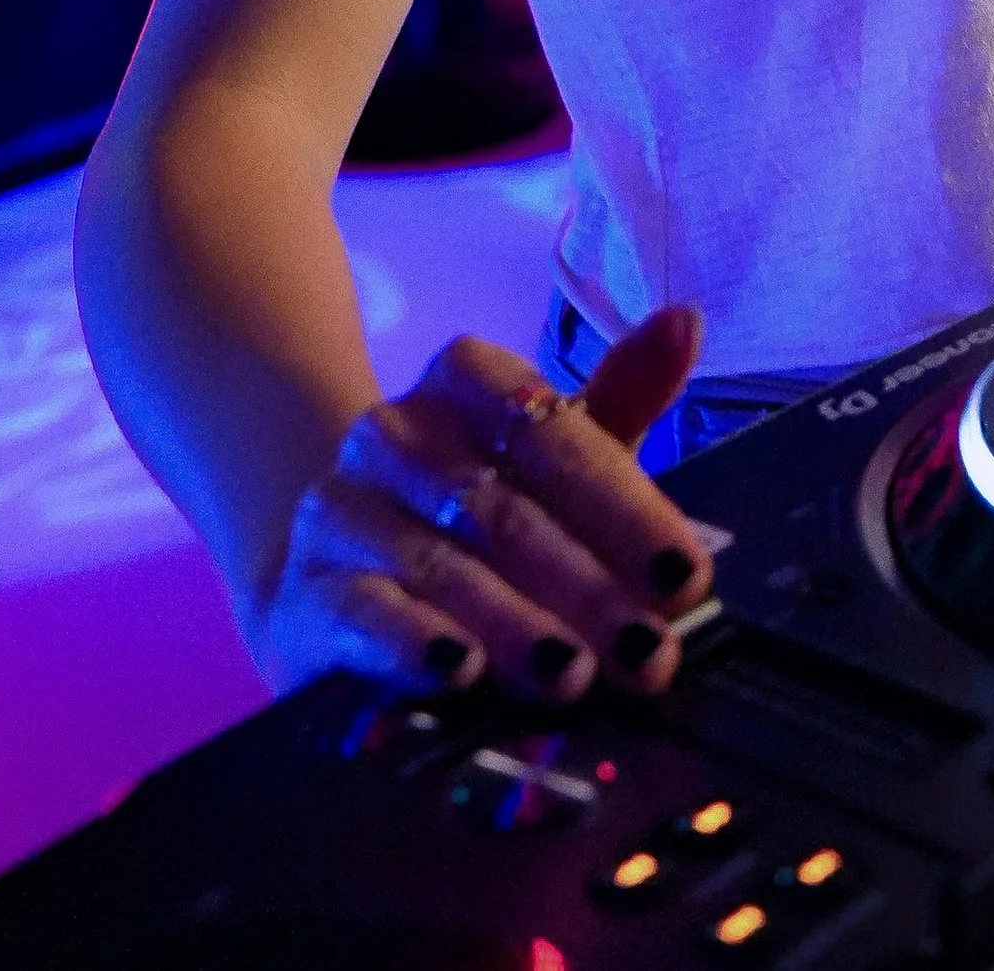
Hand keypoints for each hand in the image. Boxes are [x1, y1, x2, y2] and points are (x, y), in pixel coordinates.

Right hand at [256, 306, 717, 696]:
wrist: (339, 572)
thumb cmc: (476, 511)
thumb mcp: (556, 458)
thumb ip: (622, 397)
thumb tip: (686, 320)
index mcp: (466, 379)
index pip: (554, 436)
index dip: (625, 509)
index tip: (685, 576)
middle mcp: (396, 431)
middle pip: (506, 510)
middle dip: (587, 587)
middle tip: (647, 650)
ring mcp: (344, 508)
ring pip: (442, 566)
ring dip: (516, 624)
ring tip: (574, 673)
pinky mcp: (307, 589)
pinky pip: (364, 613)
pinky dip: (413, 643)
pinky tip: (460, 672)